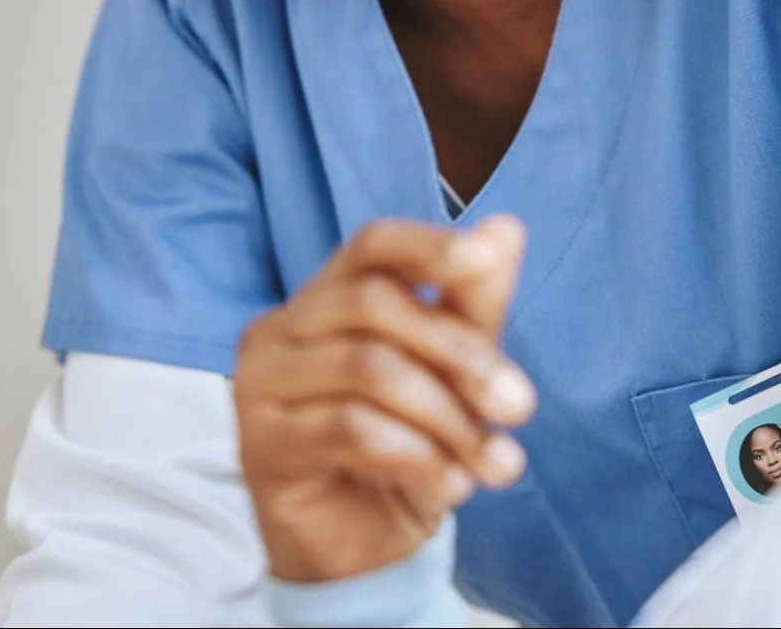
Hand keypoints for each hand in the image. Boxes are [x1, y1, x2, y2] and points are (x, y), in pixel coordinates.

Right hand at [233, 214, 535, 583]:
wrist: (365, 550)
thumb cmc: (407, 445)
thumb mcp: (454, 374)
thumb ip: (472, 304)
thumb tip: (506, 230)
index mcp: (328, 297)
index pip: (372, 244)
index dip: (429, 245)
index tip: (486, 261)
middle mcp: (281, 329)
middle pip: (374, 305)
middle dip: (461, 354)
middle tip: (520, 407)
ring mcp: (260, 385)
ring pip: (367, 369)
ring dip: (448, 418)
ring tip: (494, 463)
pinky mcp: (260, 445)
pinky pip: (348, 430)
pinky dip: (416, 456)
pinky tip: (452, 485)